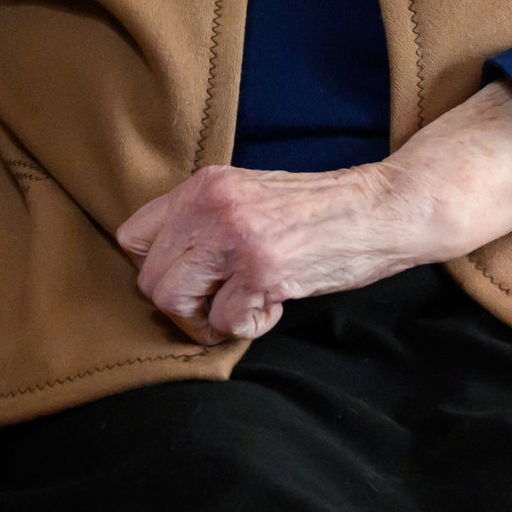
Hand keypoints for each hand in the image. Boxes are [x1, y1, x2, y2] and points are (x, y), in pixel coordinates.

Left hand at [116, 160, 424, 344]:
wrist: (381, 209)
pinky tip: (277, 303)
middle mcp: (210, 205)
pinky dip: (250, 326)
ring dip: (209, 320)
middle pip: (149, 280)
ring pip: (174, 302)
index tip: (192, 279)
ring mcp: (235, 236)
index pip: (131, 236)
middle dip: (184, 305)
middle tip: (224, 302)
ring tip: (247, 303)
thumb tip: (162, 267)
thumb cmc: (318, 212)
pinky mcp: (262, 269)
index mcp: (203, 185)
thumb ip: (204, 220)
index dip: (155, 269)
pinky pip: (225, 322)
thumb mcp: (248, 196)